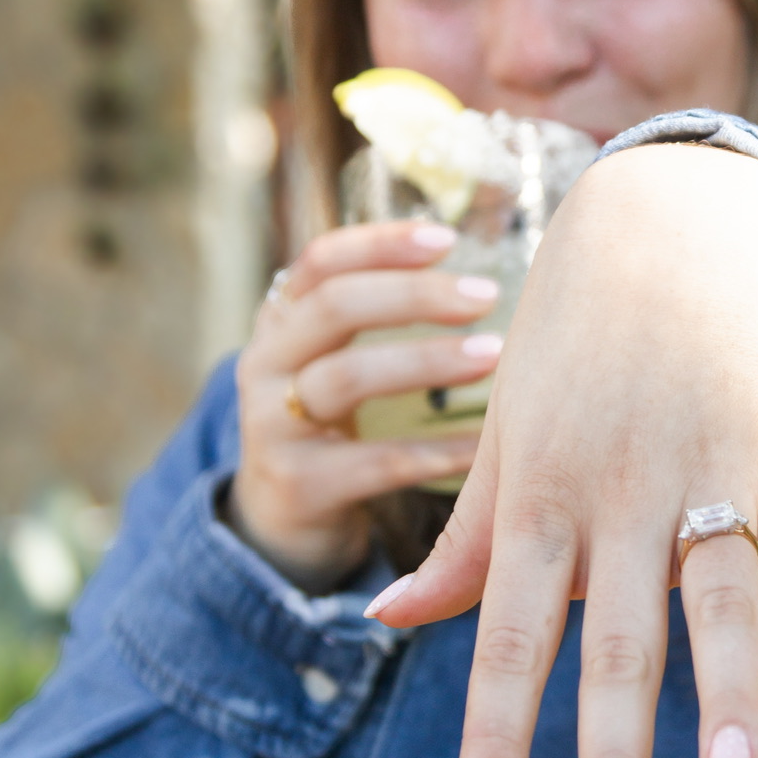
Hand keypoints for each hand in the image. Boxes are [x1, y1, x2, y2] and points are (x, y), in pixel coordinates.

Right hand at [229, 220, 503, 587]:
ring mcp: (273, 425)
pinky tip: (485, 447)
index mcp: (280, 320)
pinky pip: (378, 463)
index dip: (380, 244)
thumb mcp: (331, 357)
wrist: (279, 517)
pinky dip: (438, 451)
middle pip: (334, 307)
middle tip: (485, 295)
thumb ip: (374, 313)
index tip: (446, 239)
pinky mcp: (298, 485)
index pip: (321, 262)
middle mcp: (265, 363)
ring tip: (492, 355)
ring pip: (347, 377)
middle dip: (414, 295)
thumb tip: (473, 271)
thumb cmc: (330, 420)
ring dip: (427, 361)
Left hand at [365, 144, 757, 757]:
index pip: (510, 629)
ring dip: (730, 682)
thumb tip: (385, 625)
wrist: (648, 230)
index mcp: (540, 499)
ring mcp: (705, 461)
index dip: (500, 721)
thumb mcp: (502, 446)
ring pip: (720, 588)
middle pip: (616, 634)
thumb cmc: (562, 356)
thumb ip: (461, 545)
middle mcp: (618, 490)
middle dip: (613, 742)